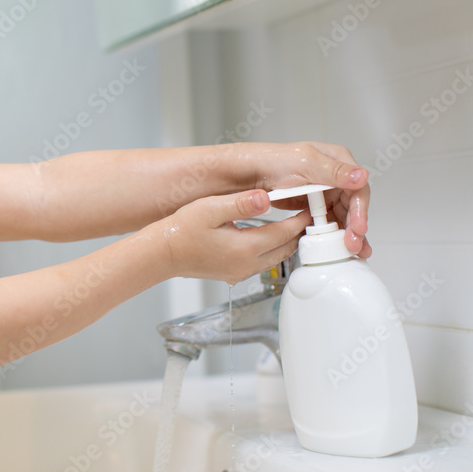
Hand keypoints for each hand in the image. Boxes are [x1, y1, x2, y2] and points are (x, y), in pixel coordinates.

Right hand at [156, 190, 310, 284]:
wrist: (162, 254)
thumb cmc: (181, 231)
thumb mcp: (210, 209)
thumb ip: (241, 203)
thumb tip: (266, 197)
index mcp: (246, 247)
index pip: (286, 232)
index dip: (301, 218)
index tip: (310, 206)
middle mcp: (248, 264)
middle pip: (287, 248)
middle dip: (300, 231)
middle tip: (308, 214)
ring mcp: (241, 272)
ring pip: (277, 257)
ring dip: (287, 241)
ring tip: (293, 223)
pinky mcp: (234, 274)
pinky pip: (263, 263)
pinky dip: (272, 249)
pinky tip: (269, 237)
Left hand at [239, 142, 370, 257]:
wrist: (249, 171)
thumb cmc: (272, 160)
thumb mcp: (304, 163)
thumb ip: (333, 171)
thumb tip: (360, 176)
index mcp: (338, 161)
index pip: (358, 189)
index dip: (360, 210)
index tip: (358, 228)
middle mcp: (334, 176)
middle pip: (353, 205)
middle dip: (356, 227)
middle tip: (354, 245)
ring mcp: (324, 191)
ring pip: (343, 215)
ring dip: (348, 234)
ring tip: (352, 251)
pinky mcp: (313, 205)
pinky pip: (328, 221)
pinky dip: (334, 234)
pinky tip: (338, 246)